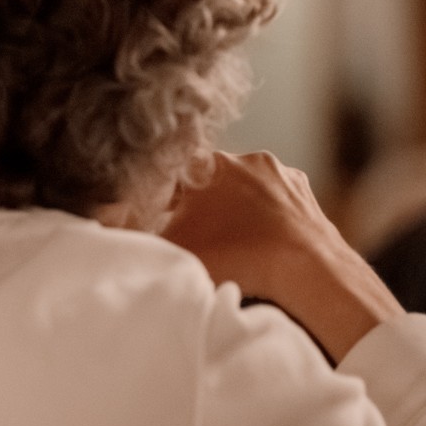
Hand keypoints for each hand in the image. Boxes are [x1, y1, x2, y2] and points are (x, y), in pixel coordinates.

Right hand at [161, 151, 404, 362]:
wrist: (305, 267)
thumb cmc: (235, 256)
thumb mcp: (173, 250)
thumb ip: (142, 237)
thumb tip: (121, 230)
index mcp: (206, 164)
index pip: (173, 178)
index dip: (165, 203)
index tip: (166, 224)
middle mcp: (243, 158)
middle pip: (209, 181)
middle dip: (203, 206)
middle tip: (200, 238)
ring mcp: (279, 172)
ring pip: (245, 189)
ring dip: (237, 210)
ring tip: (235, 244)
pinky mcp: (305, 191)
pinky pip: (276, 201)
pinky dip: (268, 218)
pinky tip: (263, 242)